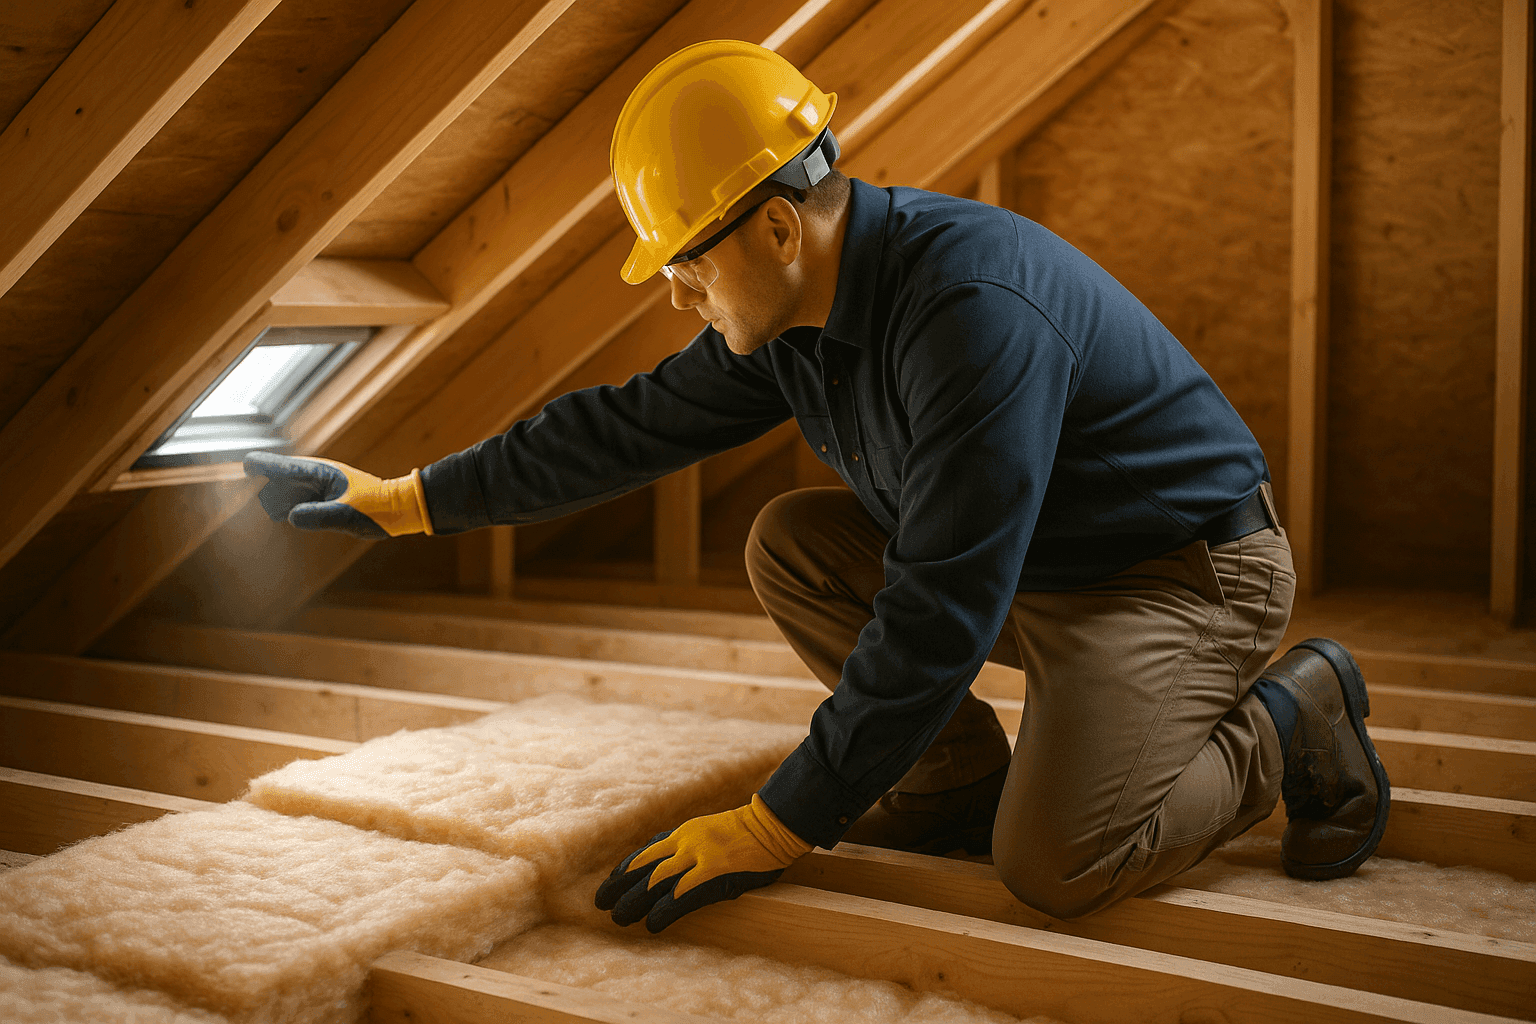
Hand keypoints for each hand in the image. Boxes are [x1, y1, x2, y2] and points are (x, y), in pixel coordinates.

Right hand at [243, 451, 433, 538]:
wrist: (399, 510)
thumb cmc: (377, 509)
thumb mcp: (348, 514)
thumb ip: (319, 516)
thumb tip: (289, 517)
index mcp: (322, 473)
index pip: (284, 467)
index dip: (262, 466)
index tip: (244, 465)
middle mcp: (317, 478)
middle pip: (279, 480)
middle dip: (267, 488)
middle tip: (264, 499)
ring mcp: (320, 489)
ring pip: (287, 493)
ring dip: (277, 501)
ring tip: (276, 511)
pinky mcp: (324, 501)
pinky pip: (298, 503)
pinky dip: (288, 509)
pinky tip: (286, 516)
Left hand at [595, 795, 810, 932]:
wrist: (772, 822)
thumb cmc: (748, 831)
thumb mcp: (712, 831)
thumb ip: (692, 846)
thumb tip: (677, 863)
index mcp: (684, 833)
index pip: (646, 851)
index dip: (625, 868)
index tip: (611, 881)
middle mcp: (685, 842)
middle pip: (643, 866)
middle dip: (620, 886)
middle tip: (601, 903)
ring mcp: (698, 856)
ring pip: (655, 881)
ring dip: (634, 901)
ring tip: (618, 918)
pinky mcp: (713, 871)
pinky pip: (682, 894)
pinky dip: (664, 910)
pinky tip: (652, 924)